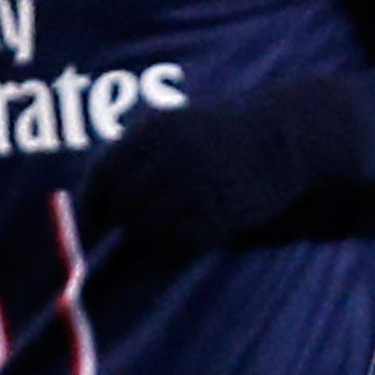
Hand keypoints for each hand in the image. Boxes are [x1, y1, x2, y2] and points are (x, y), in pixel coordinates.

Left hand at [83, 76, 351, 257]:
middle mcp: (172, 153)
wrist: (282, 138)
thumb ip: (138, 158)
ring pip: (151, 227)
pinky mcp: (220, 209)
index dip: (93, 204)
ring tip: (177, 225)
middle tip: (141, 227)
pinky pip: (181, 240)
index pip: (105, 174)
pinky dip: (179, 245)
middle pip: (125, 205)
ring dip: (155, 235)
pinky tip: (196, 231)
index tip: (93, 224)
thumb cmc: (221, 139)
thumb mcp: (176, 129)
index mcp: (156, 129)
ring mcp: (197, 182)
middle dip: (129, 221)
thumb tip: (97, 206)